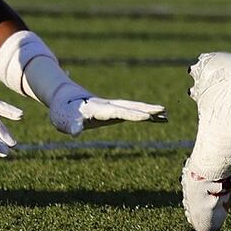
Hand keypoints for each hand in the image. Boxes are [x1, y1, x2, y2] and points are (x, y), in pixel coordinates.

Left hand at [47, 82, 167, 135]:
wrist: (65, 97)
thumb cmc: (63, 111)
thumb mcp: (64, 119)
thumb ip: (71, 125)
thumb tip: (75, 133)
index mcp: (98, 108)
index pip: (118, 111)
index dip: (133, 114)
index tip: (147, 116)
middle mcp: (109, 106)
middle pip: (131, 107)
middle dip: (146, 109)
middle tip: (163, 110)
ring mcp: (113, 108)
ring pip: (135, 109)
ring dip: (150, 111)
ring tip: (166, 115)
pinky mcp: (114, 112)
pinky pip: (132, 113)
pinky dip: (145, 116)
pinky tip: (159, 120)